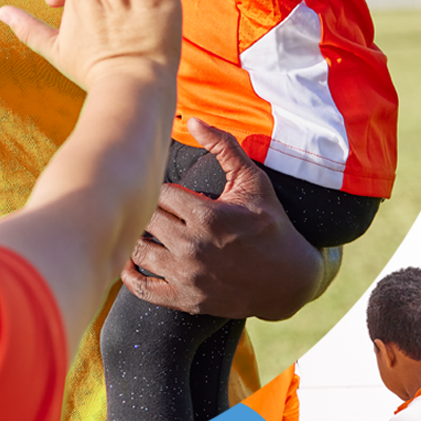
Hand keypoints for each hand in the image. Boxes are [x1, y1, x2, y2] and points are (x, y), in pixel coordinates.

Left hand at [119, 119, 332, 319]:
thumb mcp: (253, 182)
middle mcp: (193, 248)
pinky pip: (142, 289)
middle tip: (156, 209)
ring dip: (139, 238)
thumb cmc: (271, 225)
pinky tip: (133, 261)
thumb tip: (194, 120)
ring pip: (138, 251)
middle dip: (150, 211)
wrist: (289, 280)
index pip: (159, 193)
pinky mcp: (186, 299)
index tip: (172, 193)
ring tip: (147, 230)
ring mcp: (187, 276)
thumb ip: (223, 147)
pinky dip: (131, 275)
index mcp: (207, 216)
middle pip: (146, 220)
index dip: (162, 189)